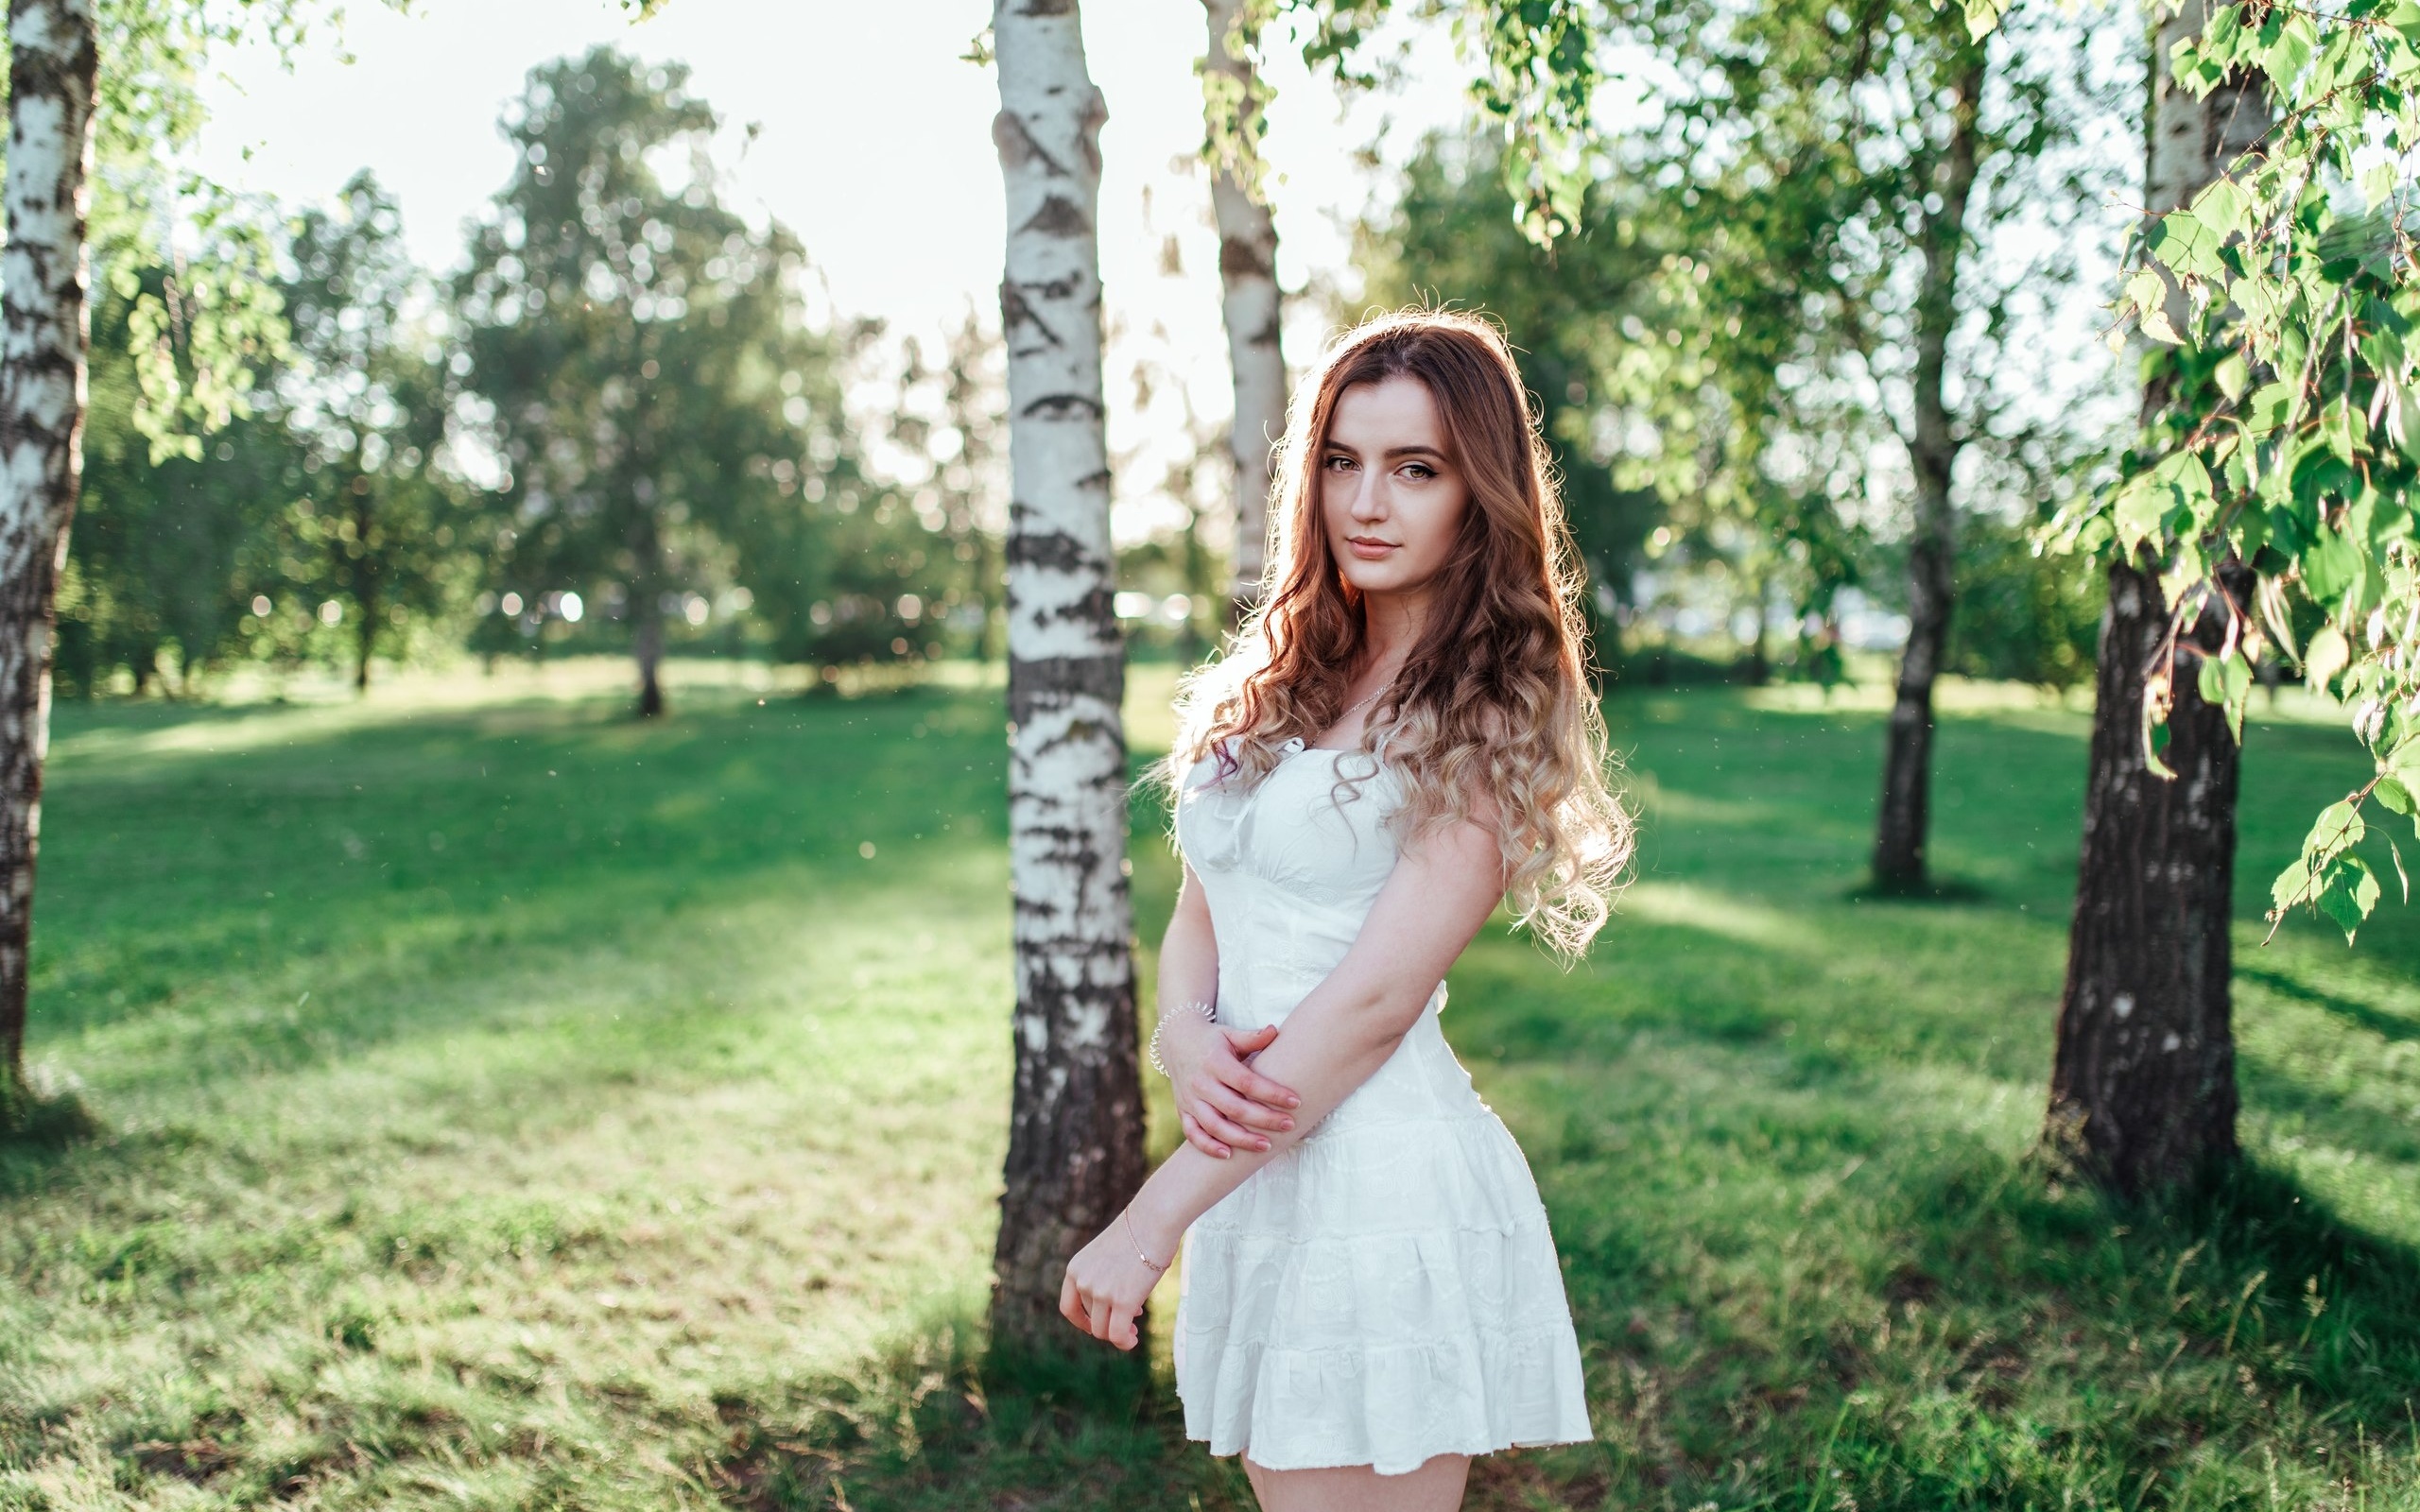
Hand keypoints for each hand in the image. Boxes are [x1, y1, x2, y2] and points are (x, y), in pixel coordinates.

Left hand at [1059, 1211, 1168, 1350]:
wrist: (1154, 1220)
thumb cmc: (1139, 1232)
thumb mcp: (1109, 1255)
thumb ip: (1105, 1279)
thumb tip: (1120, 1310)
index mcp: (1075, 1269)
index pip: (1068, 1308)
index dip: (1082, 1321)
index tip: (1096, 1324)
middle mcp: (1083, 1282)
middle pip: (1090, 1320)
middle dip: (1108, 1324)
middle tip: (1129, 1322)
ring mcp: (1101, 1292)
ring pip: (1103, 1331)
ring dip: (1118, 1335)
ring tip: (1133, 1331)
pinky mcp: (1122, 1301)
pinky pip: (1117, 1335)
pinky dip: (1124, 1343)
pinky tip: (1133, 1341)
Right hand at [1159, 1011, 1300, 1158]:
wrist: (1176, 1042)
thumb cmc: (1213, 1041)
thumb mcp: (1230, 1034)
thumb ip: (1252, 1037)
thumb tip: (1274, 1031)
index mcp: (1215, 1062)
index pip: (1247, 1082)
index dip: (1272, 1093)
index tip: (1296, 1101)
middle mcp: (1201, 1083)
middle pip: (1234, 1107)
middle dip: (1264, 1119)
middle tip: (1289, 1125)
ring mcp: (1190, 1099)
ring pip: (1215, 1126)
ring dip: (1241, 1139)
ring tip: (1266, 1145)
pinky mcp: (1183, 1111)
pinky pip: (1193, 1134)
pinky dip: (1208, 1146)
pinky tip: (1229, 1155)